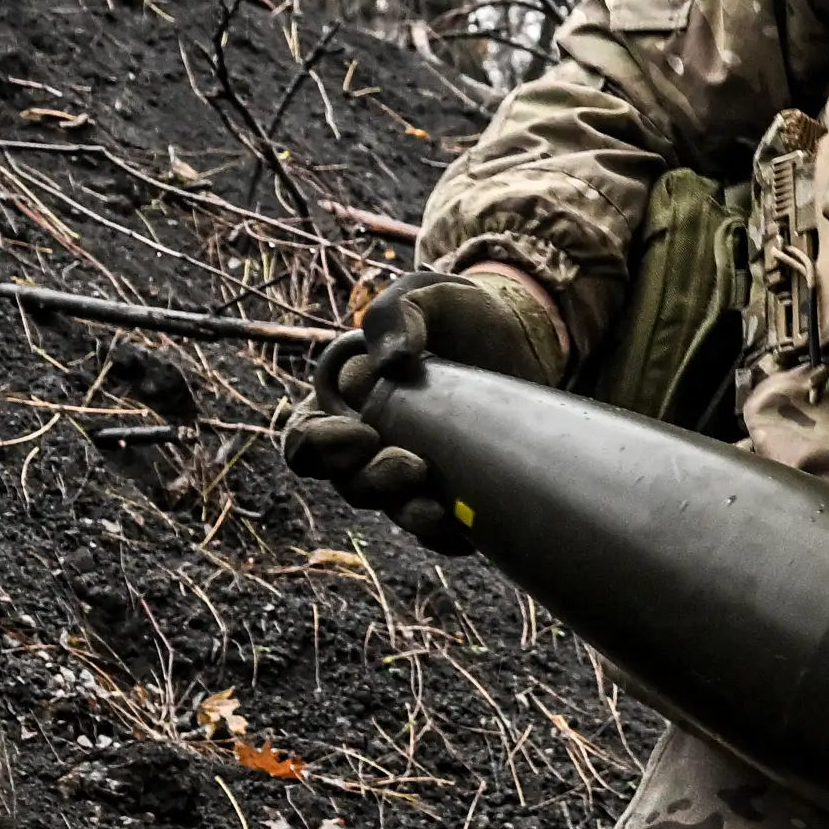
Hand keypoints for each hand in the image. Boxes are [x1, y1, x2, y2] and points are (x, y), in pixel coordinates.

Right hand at [276, 270, 559, 554]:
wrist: (523, 337)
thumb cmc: (458, 312)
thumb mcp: (426, 293)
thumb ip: (397, 314)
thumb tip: (391, 358)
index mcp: (342, 403)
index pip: (304, 442)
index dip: (318, 447)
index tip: (361, 432)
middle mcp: (370, 445)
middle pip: (348, 484)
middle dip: (372, 482)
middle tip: (410, 464)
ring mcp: (411, 471)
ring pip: (392, 511)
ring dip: (408, 513)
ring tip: (437, 505)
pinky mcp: (453, 490)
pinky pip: (440, 529)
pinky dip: (447, 534)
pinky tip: (464, 527)